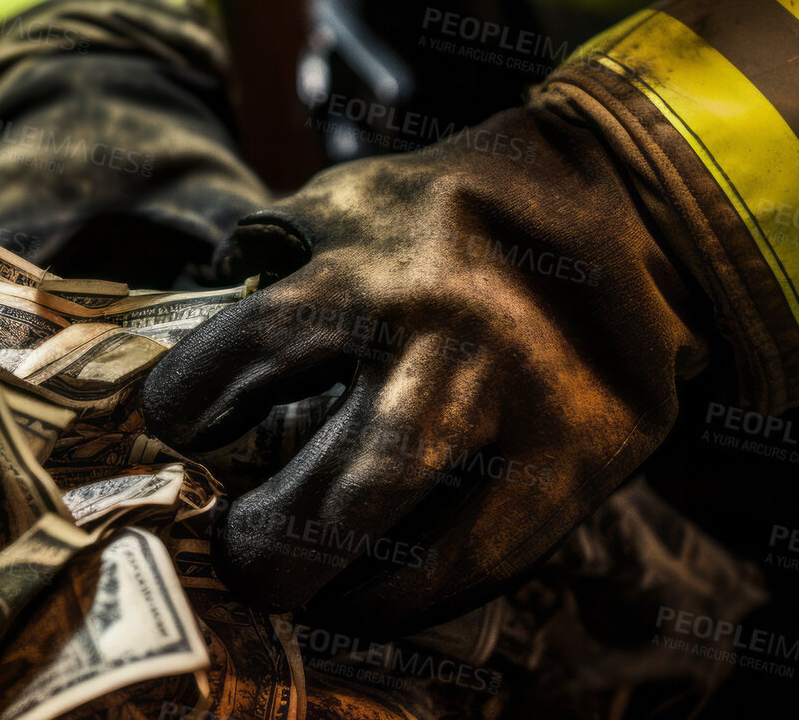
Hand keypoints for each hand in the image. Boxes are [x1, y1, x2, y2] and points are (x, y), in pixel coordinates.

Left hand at [143, 94, 712, 634]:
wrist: (621, 208)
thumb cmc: (454, 208)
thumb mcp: (348, 200)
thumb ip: (266, 259)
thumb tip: (182, 332)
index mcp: (366, 271)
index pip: (244, 359)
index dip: (187, 409)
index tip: (177, 430)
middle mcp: (440, 349)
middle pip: (333, 491)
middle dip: (265, 546)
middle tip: (232, 554)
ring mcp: (516, 417)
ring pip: (414, 551)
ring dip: (336, 592)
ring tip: (296, 593)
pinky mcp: (577, 467)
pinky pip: (483, 566)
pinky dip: (414, 598)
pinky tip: (367, 598)